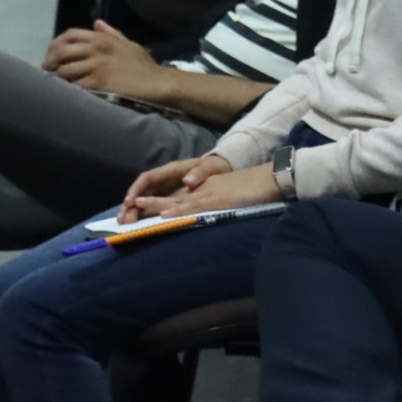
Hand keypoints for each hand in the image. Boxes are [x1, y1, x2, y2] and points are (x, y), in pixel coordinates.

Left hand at [43, 20, 175, 101]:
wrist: (158, 83)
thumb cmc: (145, 66)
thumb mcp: (129, 45)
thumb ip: (111, 33)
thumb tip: (96, 22)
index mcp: (103, 38)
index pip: (69, 35)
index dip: (56, 45)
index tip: (53, 56)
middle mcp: (97, 49)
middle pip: (61, 51)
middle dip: (50, 63)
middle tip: (47, 74)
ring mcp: (97, 66)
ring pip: (64, 70)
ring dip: (57, 80)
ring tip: (55, 87)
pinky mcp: (99, 83)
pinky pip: (74, 86)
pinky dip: (67, 91)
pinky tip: (67, 95)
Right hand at [118, 153, 230, 222]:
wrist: (219, 169)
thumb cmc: (212, 167)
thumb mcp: (208, 167)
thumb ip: (199, 173)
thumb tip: (188, 181)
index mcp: (170, 170)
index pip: (147, 178)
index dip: (136, 189)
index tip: (130, 202)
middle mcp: (163, 179)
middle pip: (141, 191)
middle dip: (130, 204)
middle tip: (123, 219)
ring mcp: (164, 189)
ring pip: (143, 199)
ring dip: (133, 211)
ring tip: (124, 224)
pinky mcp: (168, 198)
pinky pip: (151, 206)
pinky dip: (143, 215)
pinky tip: (136, 225)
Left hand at [132, 161, 277, 219]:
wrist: (273, 179)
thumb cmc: (256, 191)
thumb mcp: (232, 200)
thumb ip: (217, 208)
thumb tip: (204, 222)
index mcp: (205, 191)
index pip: (176, 199)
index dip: (156, 206)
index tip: (138, 215)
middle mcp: (203, 190)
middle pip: (171, 198)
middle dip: (149, 206)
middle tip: (127, 214)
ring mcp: (209, 194)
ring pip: (177, 201)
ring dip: (156, 206)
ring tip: (136, 209)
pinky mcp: (218, 199)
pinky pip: (195, 206)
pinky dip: (179, 210)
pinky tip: (166, 214)